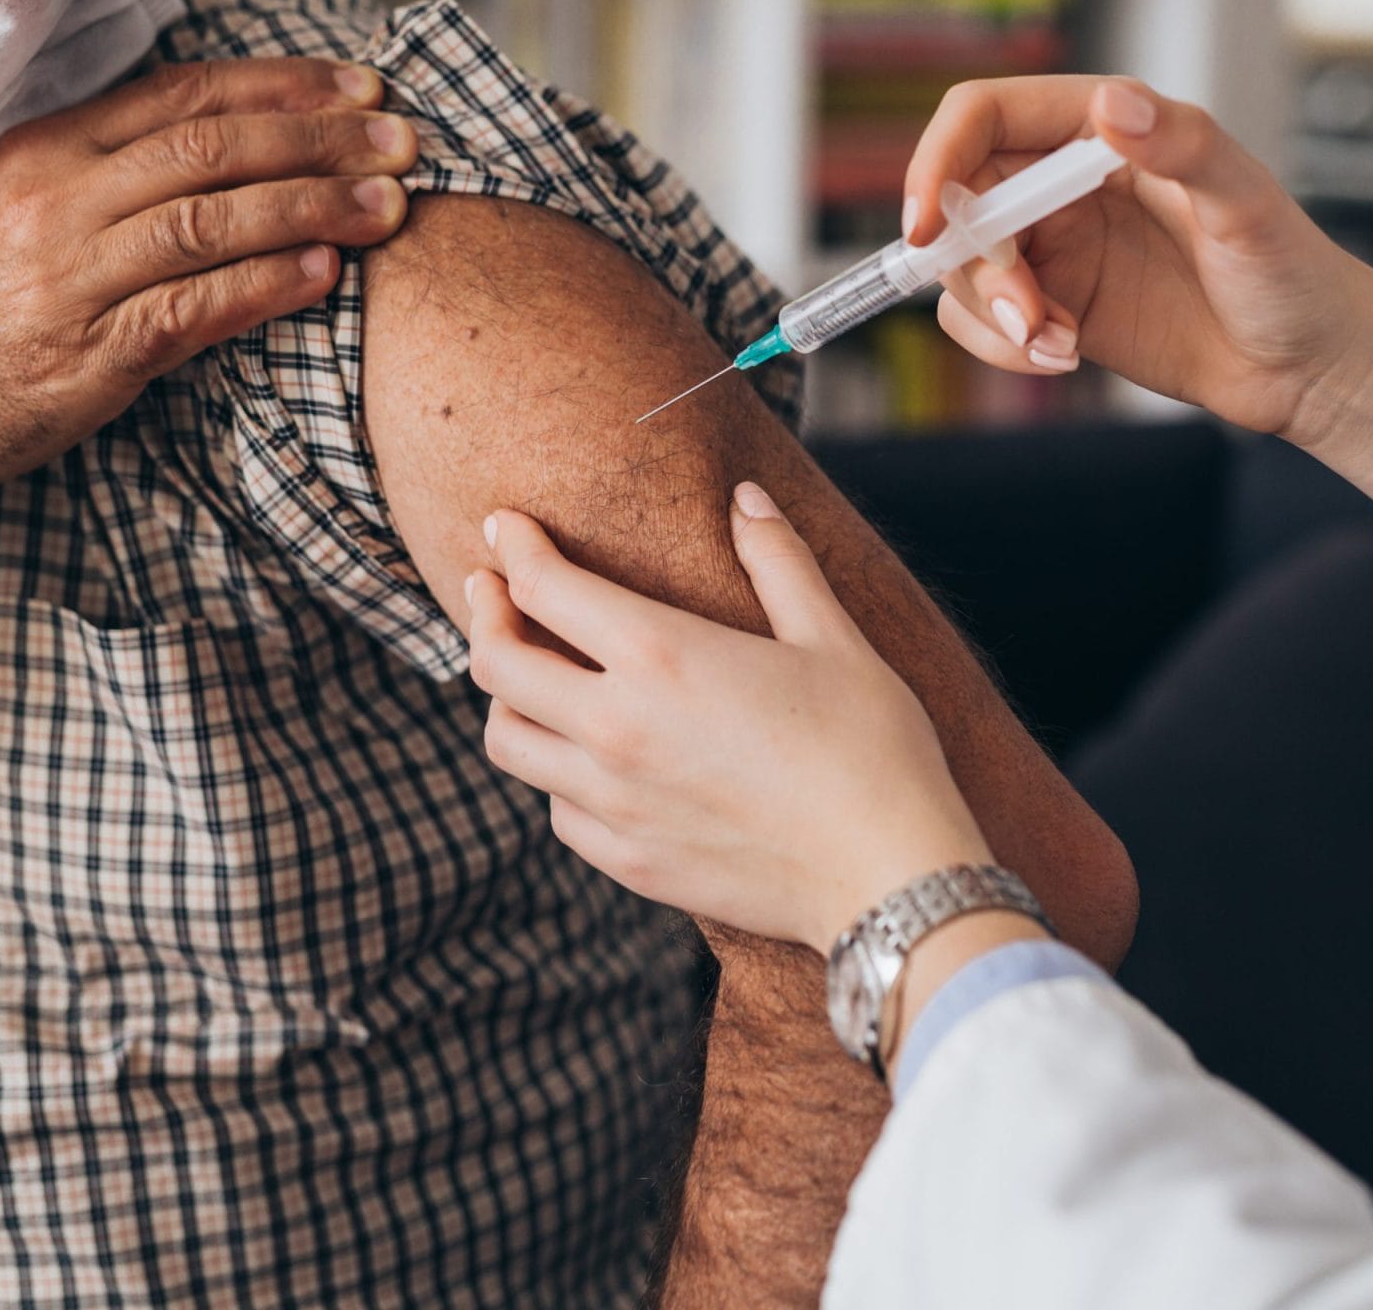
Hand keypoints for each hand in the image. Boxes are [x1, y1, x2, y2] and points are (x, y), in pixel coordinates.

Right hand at [0, 58, 420, 568]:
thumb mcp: (6, 210)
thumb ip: (100, 176)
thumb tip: (215, 147)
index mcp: (46, 152)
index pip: (186, 95)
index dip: (284, 85)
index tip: (362, 84)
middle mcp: (58, 202)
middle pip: (215, 147)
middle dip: (324, 139)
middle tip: (407, 138)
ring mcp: (68, 280)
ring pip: (213, 221)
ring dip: (315, 209)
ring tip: (393, 206)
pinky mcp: (80, 360)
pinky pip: (189, 312)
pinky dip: (263, 287)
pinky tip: (324, 276)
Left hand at [466, 484, 993, 953]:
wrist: (888, 875)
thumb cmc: (873, 748)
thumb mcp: (832, 637)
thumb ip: (778, 560)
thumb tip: (745, 497)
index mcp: (661, 654)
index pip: (543, 586)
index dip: (513, 546)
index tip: (503, 526)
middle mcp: (616, 727)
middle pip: (496, 664)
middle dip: (484, 614)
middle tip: (490, 588)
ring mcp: (613, 802)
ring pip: (507, 742)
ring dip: (506, 698)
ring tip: (529, 674)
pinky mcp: (626, 862)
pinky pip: (555, 808)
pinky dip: (554, 772)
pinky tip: (584, 757)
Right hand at [907, 75, 1372, 529]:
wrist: (1310, 366)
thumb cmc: (1294, 273)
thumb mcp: (1247, 202)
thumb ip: (1183, 146)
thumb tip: (1114, 106)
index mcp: (1103, 128)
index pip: (984, 116)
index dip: (940, 159)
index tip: (929, 223)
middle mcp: (1065, 181)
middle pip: (960, 199)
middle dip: (974, 262)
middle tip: (1026, 314)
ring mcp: (1055, 247)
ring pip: (962, 267)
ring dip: (991, 313)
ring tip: (1058, 345)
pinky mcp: (1053, 307)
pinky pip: (982, 321)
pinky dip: (1003, 347)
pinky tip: (1065, 355)